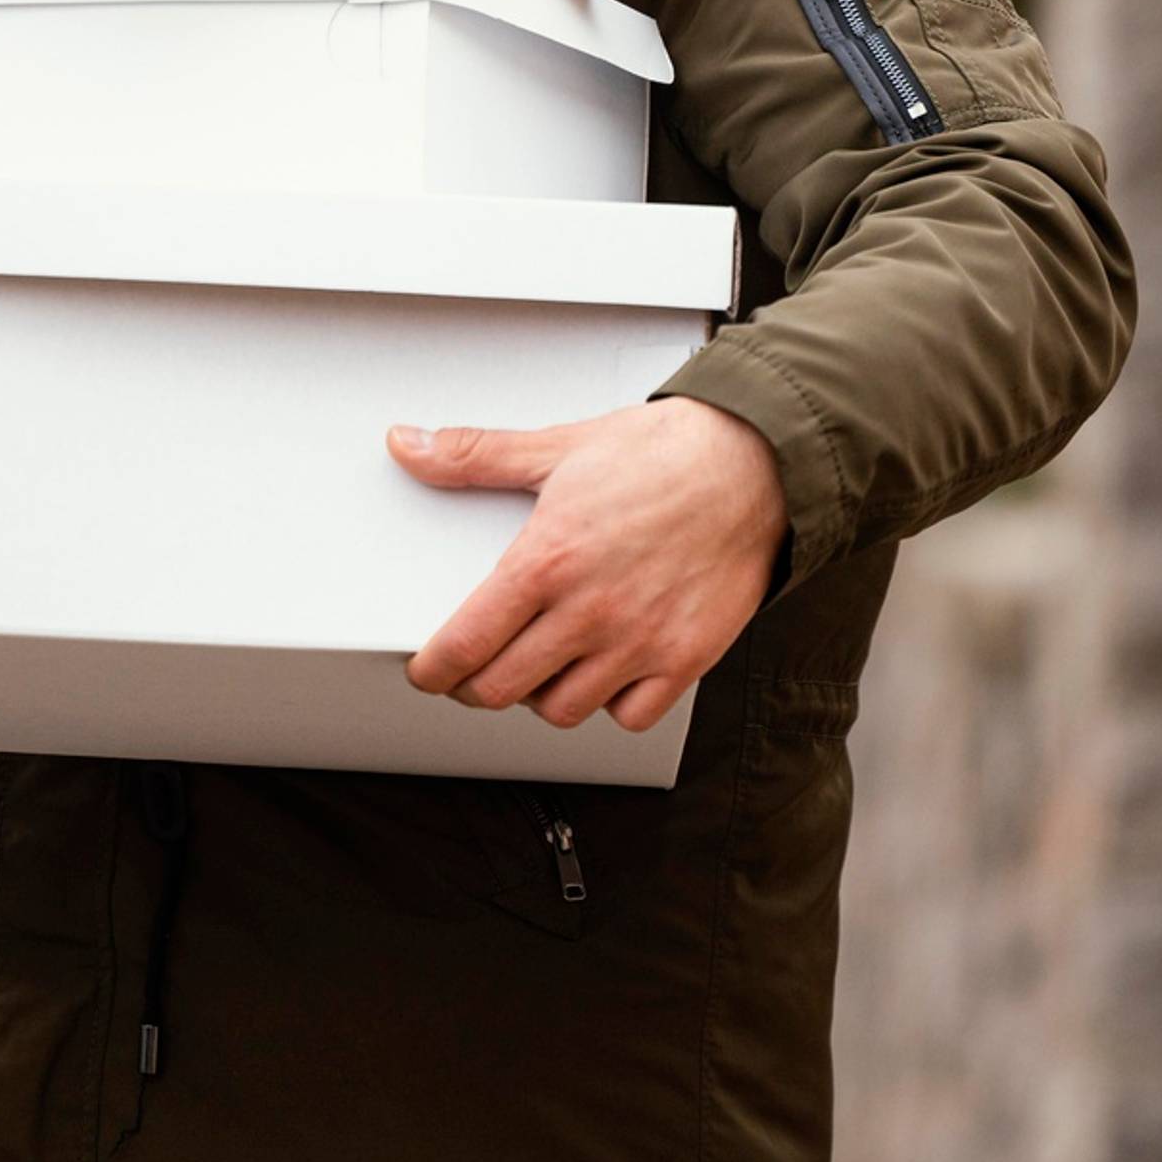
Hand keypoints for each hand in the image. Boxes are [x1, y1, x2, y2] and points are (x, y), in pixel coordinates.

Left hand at [389, 398, 787, 733]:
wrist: (753, 463)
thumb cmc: (663, 454)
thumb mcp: (557, 447)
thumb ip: (475, 456)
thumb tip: (409, 446)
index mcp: (548, 559)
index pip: (465, 643)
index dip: (434, 670)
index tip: (429, 671)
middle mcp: (590, 610)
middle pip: (502, 689)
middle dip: (475, 686)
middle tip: (474, 671)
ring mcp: (639, 641)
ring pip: (562, 711)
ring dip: (539, 697)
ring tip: (538, 667)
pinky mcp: (685, 658)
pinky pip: (629, 716)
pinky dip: (608, 705)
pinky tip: (602, 673)